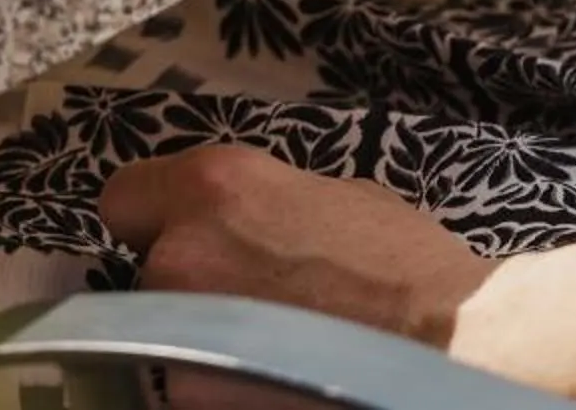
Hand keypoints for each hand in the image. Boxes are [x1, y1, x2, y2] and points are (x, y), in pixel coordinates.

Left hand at [102, 146, 492, 408]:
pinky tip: (270, 385)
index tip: (184, 240)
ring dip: (202, 345)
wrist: (452, 347)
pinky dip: (220, 390)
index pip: (123, 199)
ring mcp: (182, 340)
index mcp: (212, 187)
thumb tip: (229, 225)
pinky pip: (190, 388)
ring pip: (164, 340)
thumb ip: (255, 207)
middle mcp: (179, 256)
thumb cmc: (407, 266)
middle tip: (245, 306)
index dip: (154, 222)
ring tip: (268, 355)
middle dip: (186, 288)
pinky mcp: (192, 402)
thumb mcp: (327, 197)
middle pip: (147, 275)